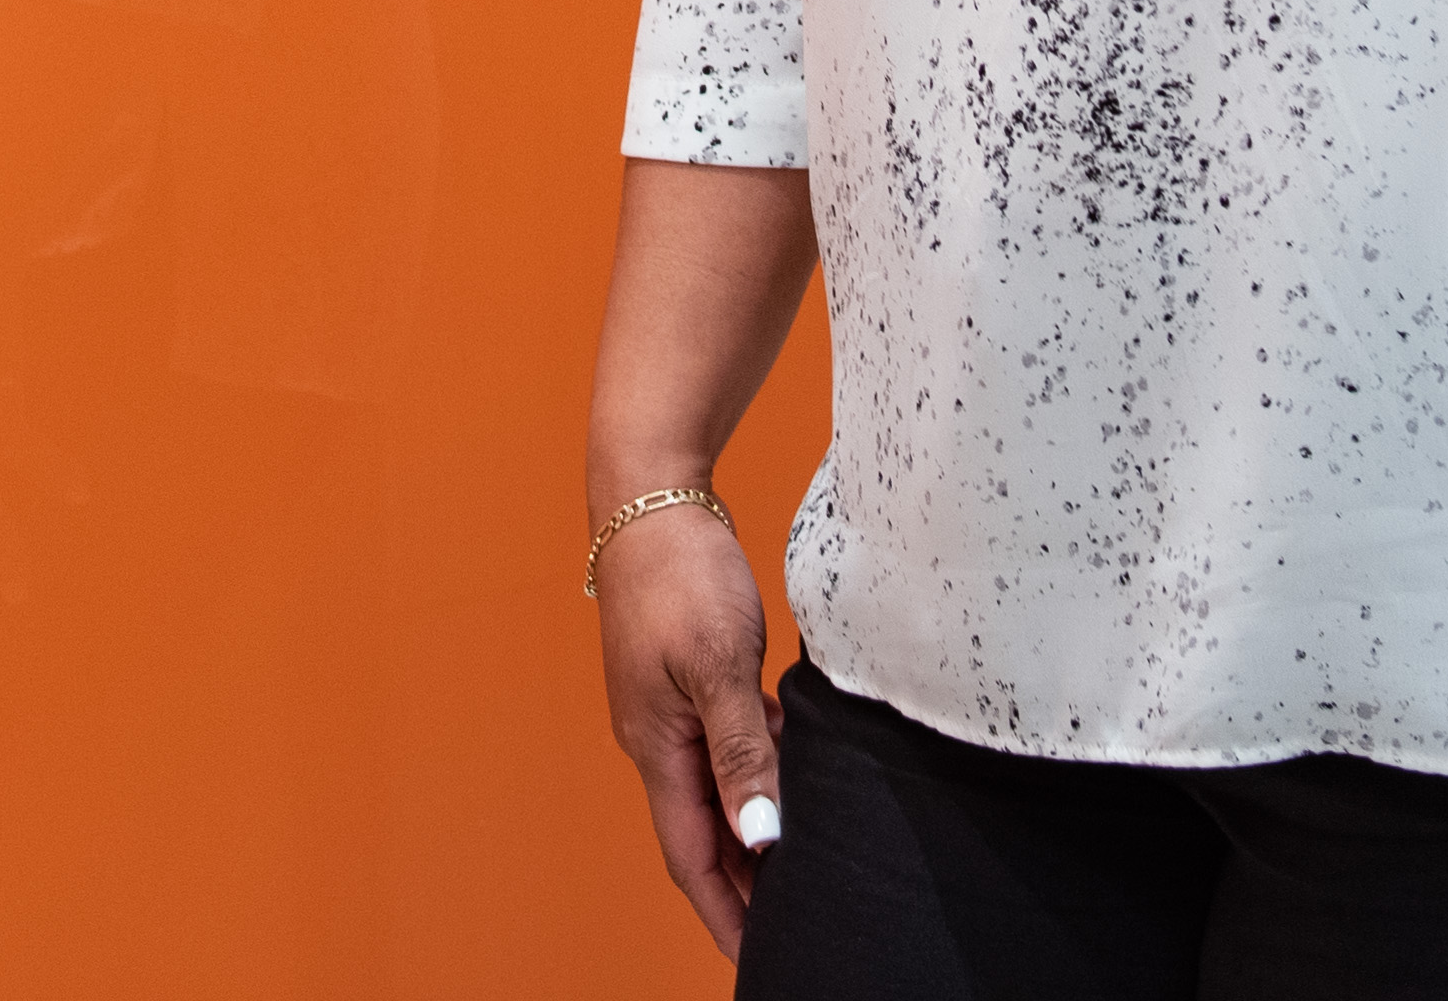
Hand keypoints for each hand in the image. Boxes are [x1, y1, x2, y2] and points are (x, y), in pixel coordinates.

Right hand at [588, 497, 782, 958]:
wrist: (648, 493)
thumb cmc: (679, 572)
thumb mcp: (718, 664)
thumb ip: (741, 752)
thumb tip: (760, 838)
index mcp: (655, 746)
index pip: (692, 856)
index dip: (726, 912)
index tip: (763, 958)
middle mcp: (655, 737)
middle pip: (702, 832)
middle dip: (742, 885)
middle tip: (794, 924)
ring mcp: (667, 705)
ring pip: (715, 788)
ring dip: (751, 829)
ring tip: (799, 863)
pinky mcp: (685, 674)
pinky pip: (723, 743)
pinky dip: (755, 770)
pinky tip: (792, 767)